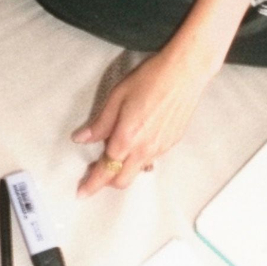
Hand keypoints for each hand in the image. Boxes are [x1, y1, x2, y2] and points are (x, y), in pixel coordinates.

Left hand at [73, 44, 220, 195]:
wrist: (185, 73)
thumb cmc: (150, 79)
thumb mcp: (117, 97)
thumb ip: (100, 123)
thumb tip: (82, 138)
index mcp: (127, 137)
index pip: (105, 170)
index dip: (92, 183)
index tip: (82, 192)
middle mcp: (144, 149)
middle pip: (121, 181)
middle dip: (106, 181)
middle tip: (95, 170)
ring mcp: (160, 148)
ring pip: (137, 172)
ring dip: (123, 170)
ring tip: (115, 155)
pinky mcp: (171, 143)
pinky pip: (151, 160)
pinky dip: (139, 159)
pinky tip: (136, 144)